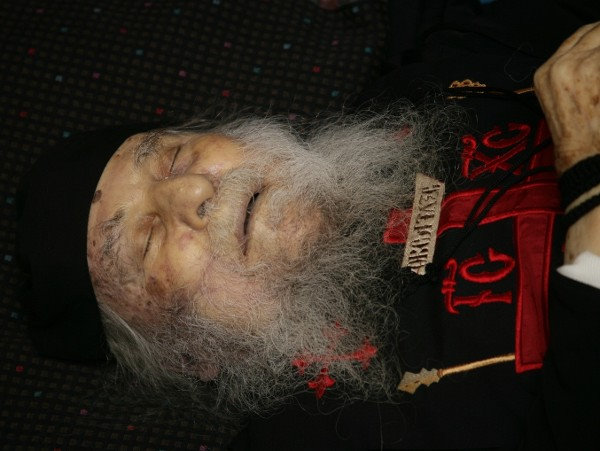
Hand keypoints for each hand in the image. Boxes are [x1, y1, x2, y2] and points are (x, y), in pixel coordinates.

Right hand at [534, 22, 599, 173]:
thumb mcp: (560, 98)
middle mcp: (559, 65)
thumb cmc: (575, 134)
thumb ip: (575, 70)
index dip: (599, 38)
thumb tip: (593, 54)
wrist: (582, 155)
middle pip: (597, 31)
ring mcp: (580, 66)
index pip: (581, 35)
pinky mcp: (596, 72)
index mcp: (545, 72)